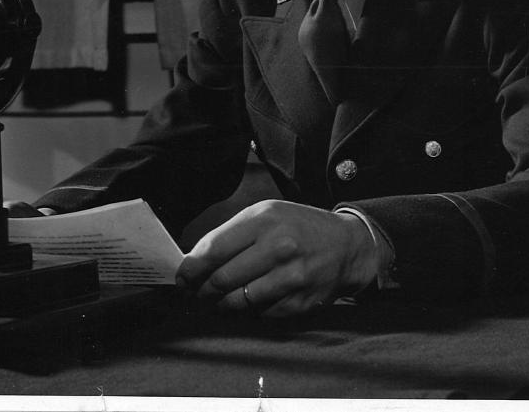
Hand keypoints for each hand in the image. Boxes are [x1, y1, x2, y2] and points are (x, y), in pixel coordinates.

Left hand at [175, 200, 379, 316]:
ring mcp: (291, 277)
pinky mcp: (300, 301)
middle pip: (222, 279)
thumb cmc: (298, 227)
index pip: (214, 249)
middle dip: (203, 290)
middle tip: (197, 293)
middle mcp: (279, 247)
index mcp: (264, 220)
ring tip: (218, 300)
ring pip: (239, 301)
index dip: (191, 268)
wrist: (346, 245)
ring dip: (222, 305)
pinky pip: (261, 314)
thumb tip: (194, 261)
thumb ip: (231, 234)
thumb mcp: (266, 214)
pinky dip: (250, 311)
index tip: (182, 278)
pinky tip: (249, 301)